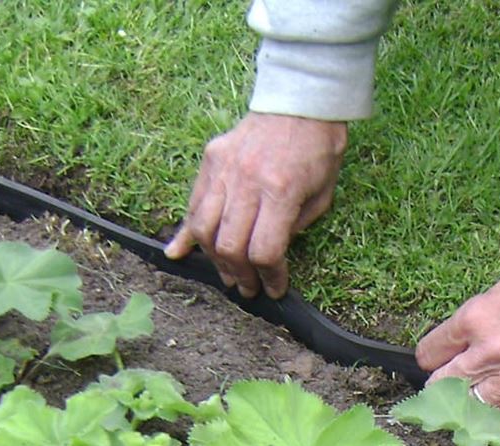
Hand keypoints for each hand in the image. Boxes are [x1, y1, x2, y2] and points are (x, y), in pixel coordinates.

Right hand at [164, 113, 347, 298]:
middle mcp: (247, 181)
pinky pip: (194, 203)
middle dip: (240, 275)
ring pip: (205, 227)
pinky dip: (187, 231)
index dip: (269, 276)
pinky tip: (178, 253)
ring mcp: (225, 169)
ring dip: (214, 259)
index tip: (274, 288)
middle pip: (231, 245)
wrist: (301, 103)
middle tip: (249, 288)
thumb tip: (269, 257)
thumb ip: (293, 228)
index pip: (264, 251)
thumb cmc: (319, 152)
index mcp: (281, 192)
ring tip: (227, 274)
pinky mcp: (211, 160)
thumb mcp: (321, 197)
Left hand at [416, 233, 499, 427]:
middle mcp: (489, 352)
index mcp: (475, 319)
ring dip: (465, 408)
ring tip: (466, 406)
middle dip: (439, 387)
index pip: (429, 353)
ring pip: (470, 409)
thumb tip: (459, 344)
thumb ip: (476, 321)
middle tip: (442, 390)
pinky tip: (493, 417)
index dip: (431, 357)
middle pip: (442, 385)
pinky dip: (496, 422)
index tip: (436, 360)